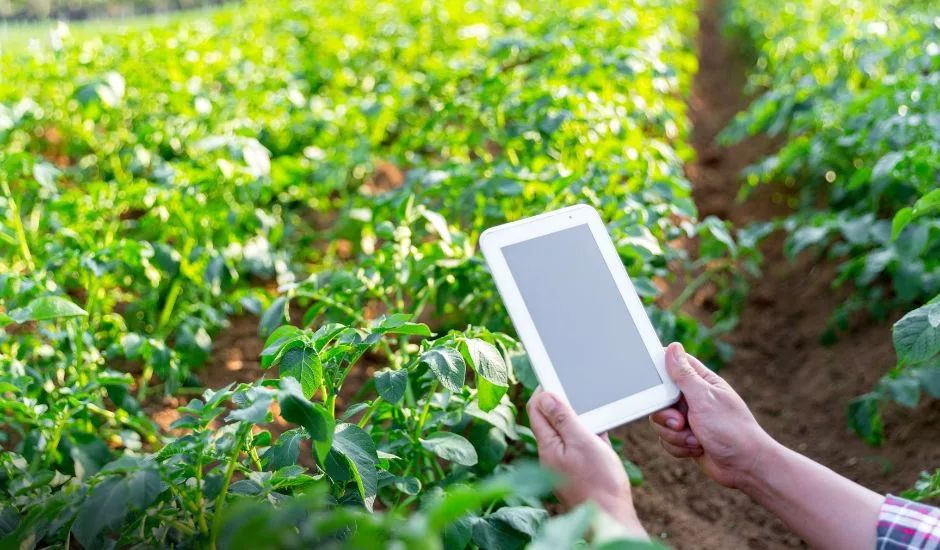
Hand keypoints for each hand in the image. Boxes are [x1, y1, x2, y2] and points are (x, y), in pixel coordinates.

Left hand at [527, 390, 646, 537]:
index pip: (536, 409)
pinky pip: (575, 447)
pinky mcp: (574, 474)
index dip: (543, 391)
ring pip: (564, 434)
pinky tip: (598, 436)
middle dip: (560, 404)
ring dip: (575, 421)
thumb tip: (545, 396)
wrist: (611, 519)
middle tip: (577, 392)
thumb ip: (563, 418)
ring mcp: (561, 465)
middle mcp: (549, 456)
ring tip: (591, 413)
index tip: (556, 377)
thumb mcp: (583, 442)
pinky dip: (585, 437)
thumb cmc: (600, 483)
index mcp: (547, 445)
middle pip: (548, 421)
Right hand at [649, 342, 775, 488]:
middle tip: (681, 422)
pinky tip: (696, 448)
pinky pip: (666, 439)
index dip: (660, 373)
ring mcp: (689, 418)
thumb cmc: (732, 430)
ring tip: (696, 439)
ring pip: (660, 421)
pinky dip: (678, 446)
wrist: (745, 467)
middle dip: (666, 416)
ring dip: (674, 435)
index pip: (673, 365)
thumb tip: (672, 347)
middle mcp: (693, 398)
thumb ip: (684, 375)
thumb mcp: (705, 398)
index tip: (656, 386)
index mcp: (701, 382)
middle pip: (660, 398)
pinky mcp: (685, 437)